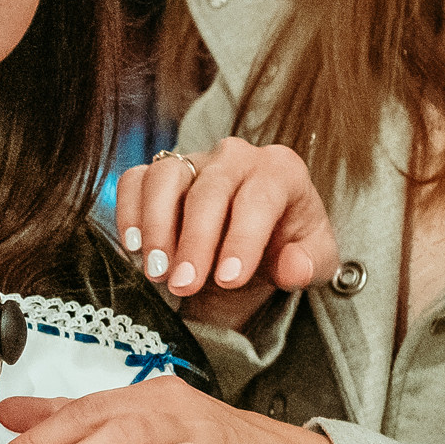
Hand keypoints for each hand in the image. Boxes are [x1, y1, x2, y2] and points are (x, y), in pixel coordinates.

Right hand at [115, 138, 339, 333]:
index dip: (242, 240)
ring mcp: (194, 159)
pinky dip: (129, 212)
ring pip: (166, 177)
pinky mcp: (160, 171)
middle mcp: (236, 157)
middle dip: (195, 242)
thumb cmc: (286, 245)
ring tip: (157, 273)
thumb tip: (293, 267)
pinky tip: (134, 249)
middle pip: (209, 191)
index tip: (229, 279)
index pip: (259, 200)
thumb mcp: (314, 260)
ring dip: (157, 226)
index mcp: (280, 171)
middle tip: (184, 286)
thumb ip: (311, 264)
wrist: (257, 240)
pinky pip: (135, 180)